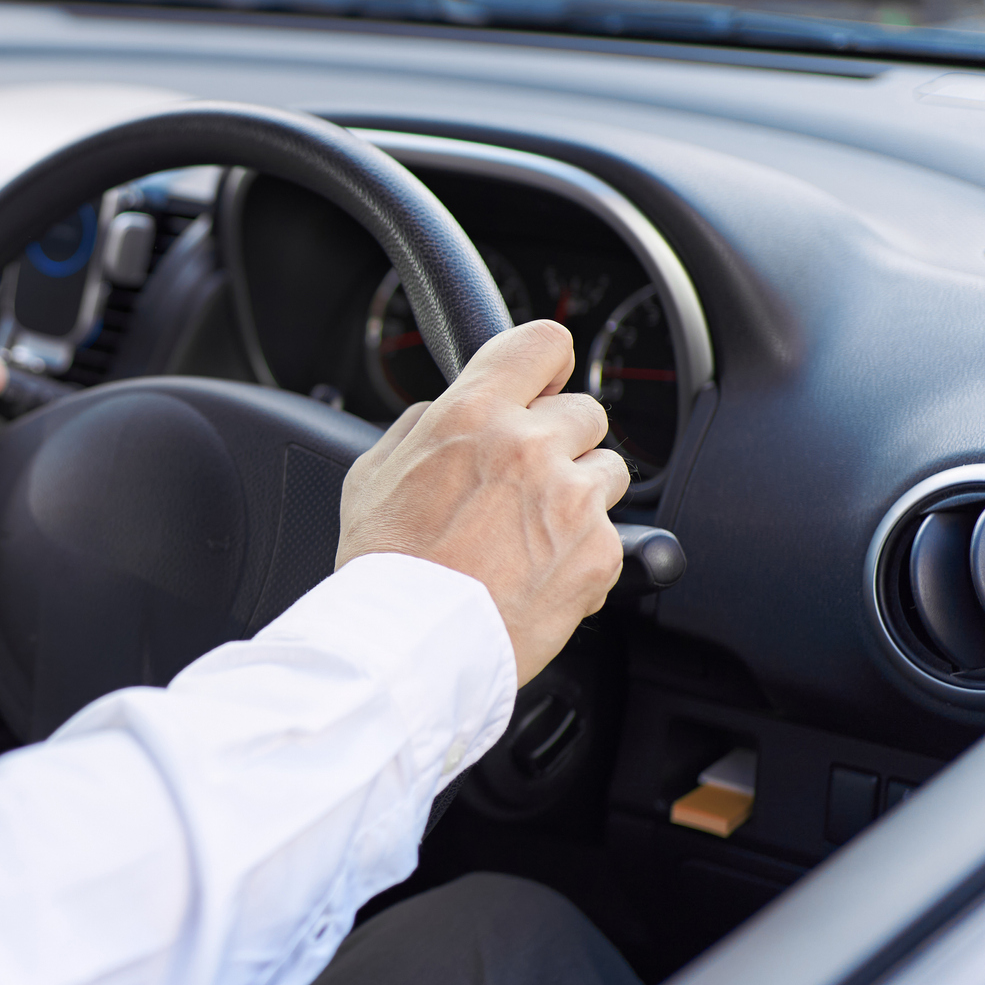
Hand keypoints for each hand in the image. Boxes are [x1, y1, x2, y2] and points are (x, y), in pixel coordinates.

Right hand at [334, 319, 630, 683]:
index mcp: (474, 414)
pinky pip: (610, 534)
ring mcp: (573, 500)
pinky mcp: (601, 553)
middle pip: (585, 412)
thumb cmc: (386, 563)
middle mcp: (531, 446)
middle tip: (523, 481)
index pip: (544, 342)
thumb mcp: (374, 472)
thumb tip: (446, 410)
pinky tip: (538, 571)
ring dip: (578, 493)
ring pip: (607, 471)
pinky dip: (583, 550)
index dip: (547, 364)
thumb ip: (421, 427)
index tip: (544, 383)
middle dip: (560, 440)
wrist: (411, 642)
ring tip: (531, 532)